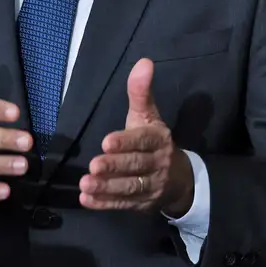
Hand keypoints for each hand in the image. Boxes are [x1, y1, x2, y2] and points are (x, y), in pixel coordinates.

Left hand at [79, 58, 192, 215]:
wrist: (179, 179)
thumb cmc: (154, 141)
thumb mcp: (148, 115)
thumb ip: (141, 92)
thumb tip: (143, 61)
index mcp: (158, 139)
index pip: (143, 141)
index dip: (126, 142)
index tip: (106, 142)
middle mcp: (158, 163)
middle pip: (135, 166)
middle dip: (114, 166)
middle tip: (93, 166)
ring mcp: (151, 187)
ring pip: (129, 188)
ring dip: (107, 188)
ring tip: (86, 185)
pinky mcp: (142, 205)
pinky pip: (123, 205)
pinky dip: (105, 204)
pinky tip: (87, 200)